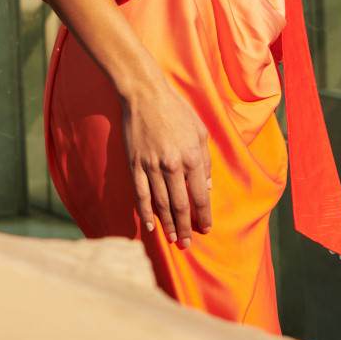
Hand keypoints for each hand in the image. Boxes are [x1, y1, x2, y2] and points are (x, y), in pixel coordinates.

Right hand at [120, 76, 212, 246]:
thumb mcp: (200, 132)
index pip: (200, 196)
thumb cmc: (177, 111)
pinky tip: (150, 226)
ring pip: (161, 204)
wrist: (145, 94)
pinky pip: (140, 194)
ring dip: (167, 225)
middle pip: (180, 205)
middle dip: (185, 227)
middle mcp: (172, 165)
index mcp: (192, 157)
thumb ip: (205, 162)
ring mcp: (151, 166)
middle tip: (188, 244)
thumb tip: (205, 188)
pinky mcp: (134, 164)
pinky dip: (145, 212)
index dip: (203, 215)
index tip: (205, 228)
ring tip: (173, 240)